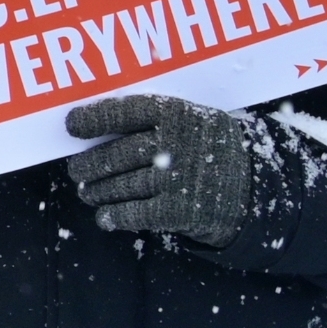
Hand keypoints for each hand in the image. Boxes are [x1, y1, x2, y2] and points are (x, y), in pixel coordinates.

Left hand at [62, 93, 262, 249]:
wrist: (255, 189)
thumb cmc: (208, 147)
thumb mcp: (193, 120)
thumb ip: (153, 119)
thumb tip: (90, 122)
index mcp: (176, 114)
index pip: (124, 111)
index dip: (93, 119)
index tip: (71, 126)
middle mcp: (174, 144)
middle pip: (114, 154)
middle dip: (88, 165)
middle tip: (76, 170)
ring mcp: (176, 179)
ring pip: (118, 185)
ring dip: (95, 192)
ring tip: (88, 192)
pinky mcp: (179, 210)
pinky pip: (133, 213)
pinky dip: (113, 216)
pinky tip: (105, 216)